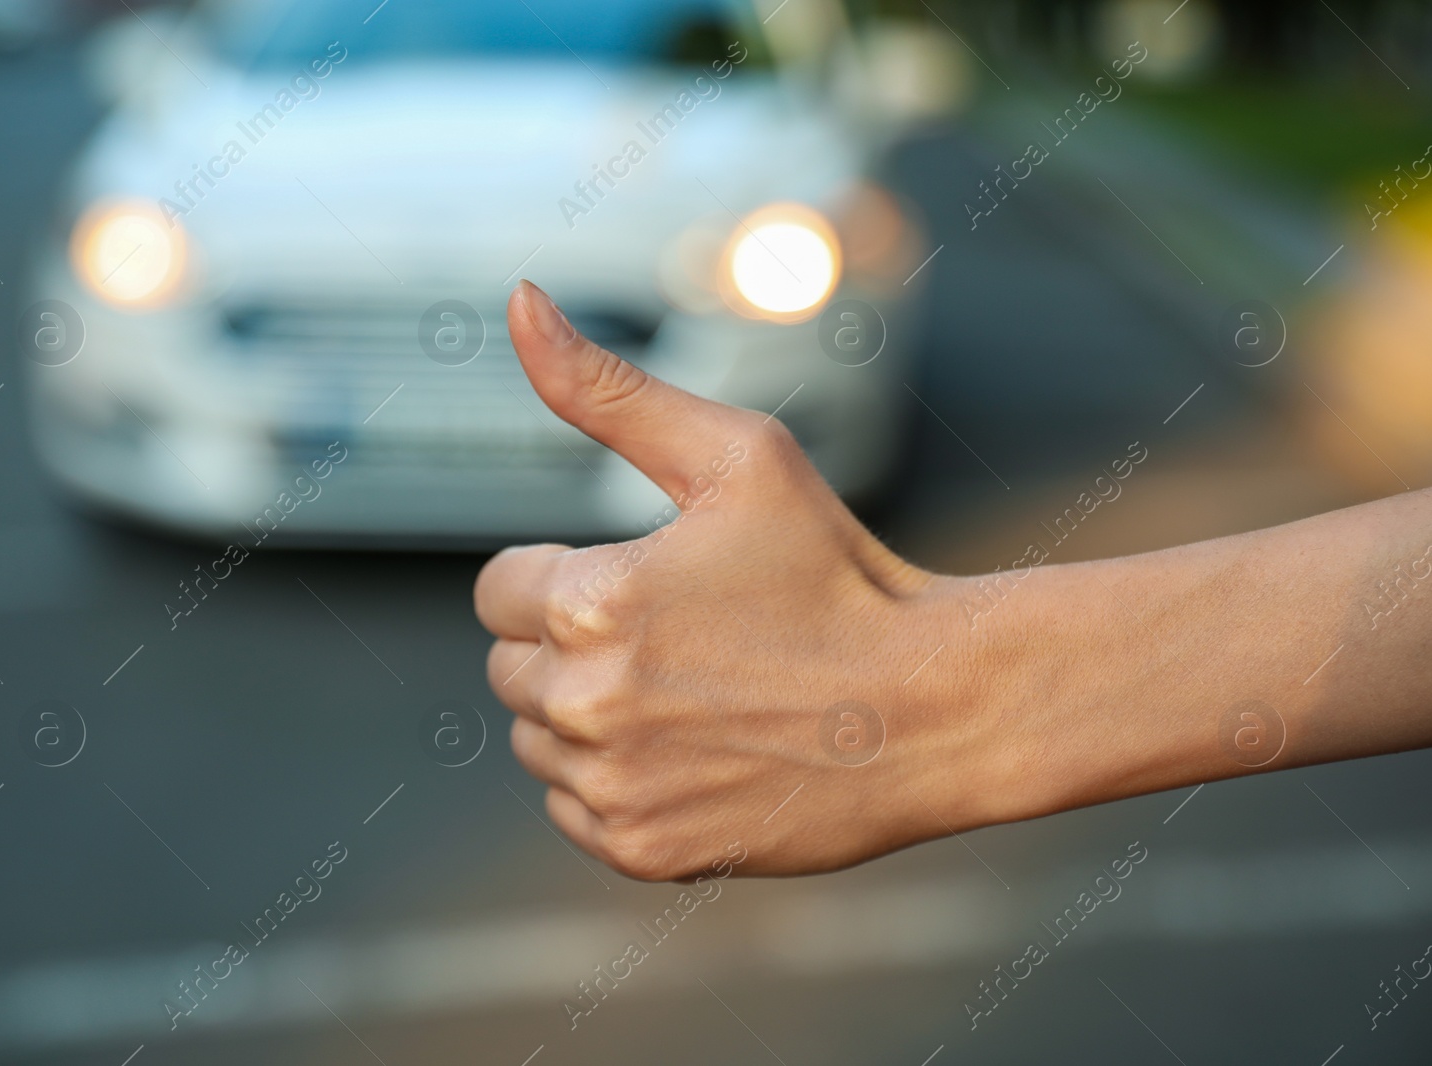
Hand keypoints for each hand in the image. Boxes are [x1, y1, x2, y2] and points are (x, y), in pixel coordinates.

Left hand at [474, 281, 986, 879]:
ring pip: (538, 742)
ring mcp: (611, 787)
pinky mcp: (640, 851)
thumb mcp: (737, 456)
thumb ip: (609, 390)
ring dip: (588, 718)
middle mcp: (584, 703)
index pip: (498, 590)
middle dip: (573, 646)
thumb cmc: (837, 572)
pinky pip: (574, 810)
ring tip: (694, 696)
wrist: (932, 710)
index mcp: (591, 600)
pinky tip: (697, 754)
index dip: (566, 578)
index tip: (645, 584)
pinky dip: (615, 784)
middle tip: (681, 640)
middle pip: (511, 668)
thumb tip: (520, 300)